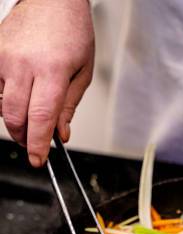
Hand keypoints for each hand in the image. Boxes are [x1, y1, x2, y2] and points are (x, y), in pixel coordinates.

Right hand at [0, 0, 93, 166]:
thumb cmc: (71, 32)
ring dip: (15, 120)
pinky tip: (19, 98)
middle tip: (35, 144)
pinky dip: (5, 101)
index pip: (41, 118)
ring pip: (2, 106)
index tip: (38, 160)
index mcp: (52, 70)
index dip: (38, 144)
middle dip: (25, 138)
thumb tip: (61, 135)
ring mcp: (4, 57)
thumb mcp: (82, 73)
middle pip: (16, 117)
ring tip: (30, 117)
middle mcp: (24, 64)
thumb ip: (69, 107)